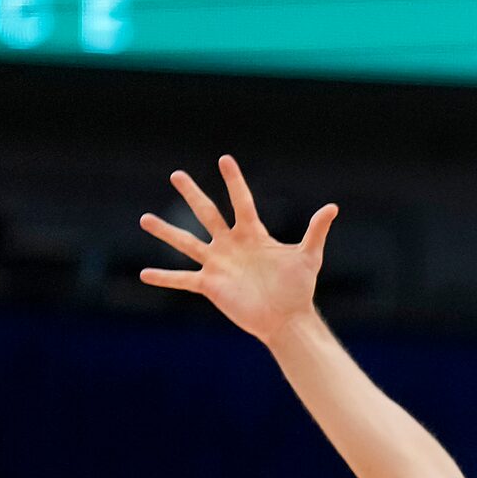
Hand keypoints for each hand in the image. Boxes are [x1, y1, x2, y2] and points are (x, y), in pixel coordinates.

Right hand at [139, 155, 335, 344]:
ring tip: (144, 219)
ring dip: (165, 232)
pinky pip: (182, 279)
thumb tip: (333, 207)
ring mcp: (218, 264)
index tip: (224, 159)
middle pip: (207, 213)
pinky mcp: (210, 285)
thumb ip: (316, 231)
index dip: (234, 181)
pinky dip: (164, 278)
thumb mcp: (308, 257)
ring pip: (186, 243)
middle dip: (192, 194)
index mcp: (252, 234)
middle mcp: (231, 245)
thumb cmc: (299, 288)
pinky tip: (144, 275)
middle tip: (177, 174)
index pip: (241, 202)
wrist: (288, 319)